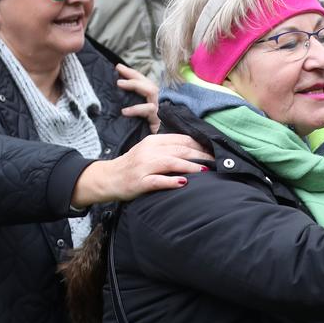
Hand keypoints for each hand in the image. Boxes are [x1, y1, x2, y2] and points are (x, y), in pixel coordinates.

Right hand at [71, 134, 208, 206]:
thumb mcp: (148, 150)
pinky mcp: (140, 182)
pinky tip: (183, 183)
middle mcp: (148, 151)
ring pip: (170, 163)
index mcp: (152, 141)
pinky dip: (171, 181)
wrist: (108, 178)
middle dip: (199, 155)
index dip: (199, 144)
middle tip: (215, 161)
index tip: (213, 150)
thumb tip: (194, 150)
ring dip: (190, 166)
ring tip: (205, 170)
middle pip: (179, 150)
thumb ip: (167, 148)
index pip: (180, 139)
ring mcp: (144, 167)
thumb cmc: (133, 165)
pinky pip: (157, 181)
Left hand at [115, 63, 160, 133]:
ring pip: (151, 91)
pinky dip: (136, 109)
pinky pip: (149, 110)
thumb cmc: (151, 132)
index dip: (132, 73)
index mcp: (153, 99)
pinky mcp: (160, 119)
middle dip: (133, 74)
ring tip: (120, 84)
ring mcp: (161, 109)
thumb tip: (117, 98)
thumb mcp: (141, 118)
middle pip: (148, 82)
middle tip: (119, 69)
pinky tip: (125, 111)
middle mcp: (159, 101)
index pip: (144, 82)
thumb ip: (133, 107)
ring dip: (135, 85)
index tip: (118, 67)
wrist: (165, 146)